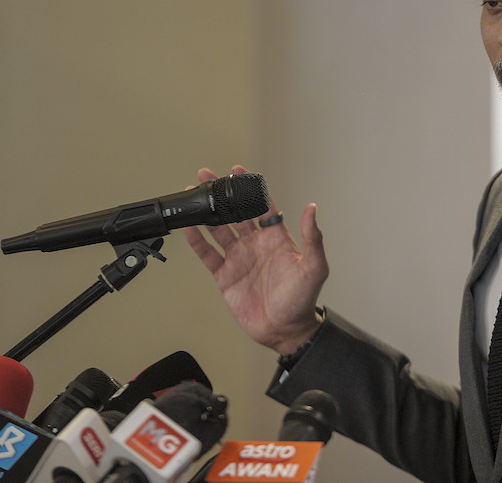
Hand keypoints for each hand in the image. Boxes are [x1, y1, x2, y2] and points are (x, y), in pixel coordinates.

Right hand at [183, 165, 327, 355]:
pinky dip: (197, 241)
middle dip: (222, 194)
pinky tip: (188, 227)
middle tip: (208, 175)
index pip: (262, 206)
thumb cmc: (303, 300)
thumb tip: (312, 208)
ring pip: (219, 229)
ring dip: (207, 212)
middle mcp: (256, 244)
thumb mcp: (314, 267)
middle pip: (236, 212)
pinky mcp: (226, 276)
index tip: (239, 171)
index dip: (250, 188)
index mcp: (276, 238)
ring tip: (193, 194)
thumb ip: (312, 237)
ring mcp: (239, 258)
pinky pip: (208, 254)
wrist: (285, 330)